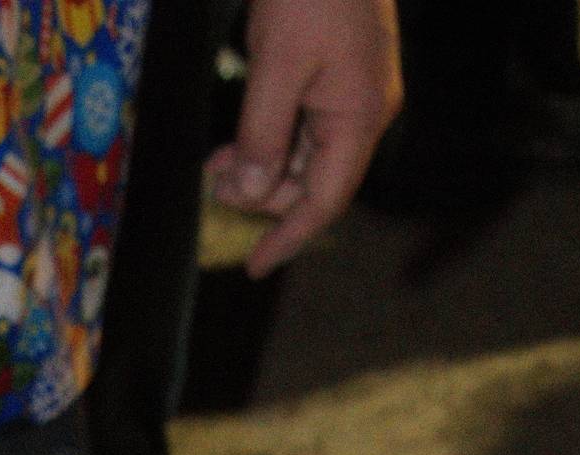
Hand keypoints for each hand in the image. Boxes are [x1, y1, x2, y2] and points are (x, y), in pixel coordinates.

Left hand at [205, 0, 400, 276]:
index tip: (255, 265)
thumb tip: (248, 193)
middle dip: (263, 192)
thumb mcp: (276, 64)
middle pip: (312, 179)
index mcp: (359, 117)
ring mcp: (355, 88)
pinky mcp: (339, 67)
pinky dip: (270, 133)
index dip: (287, 237)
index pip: (324, 200)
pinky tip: (239, 134)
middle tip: (214, 183)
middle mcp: (364, 110)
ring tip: (218, 163)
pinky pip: (304, 119)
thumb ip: (262, 134)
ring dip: (261, 163)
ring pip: (305, 150)